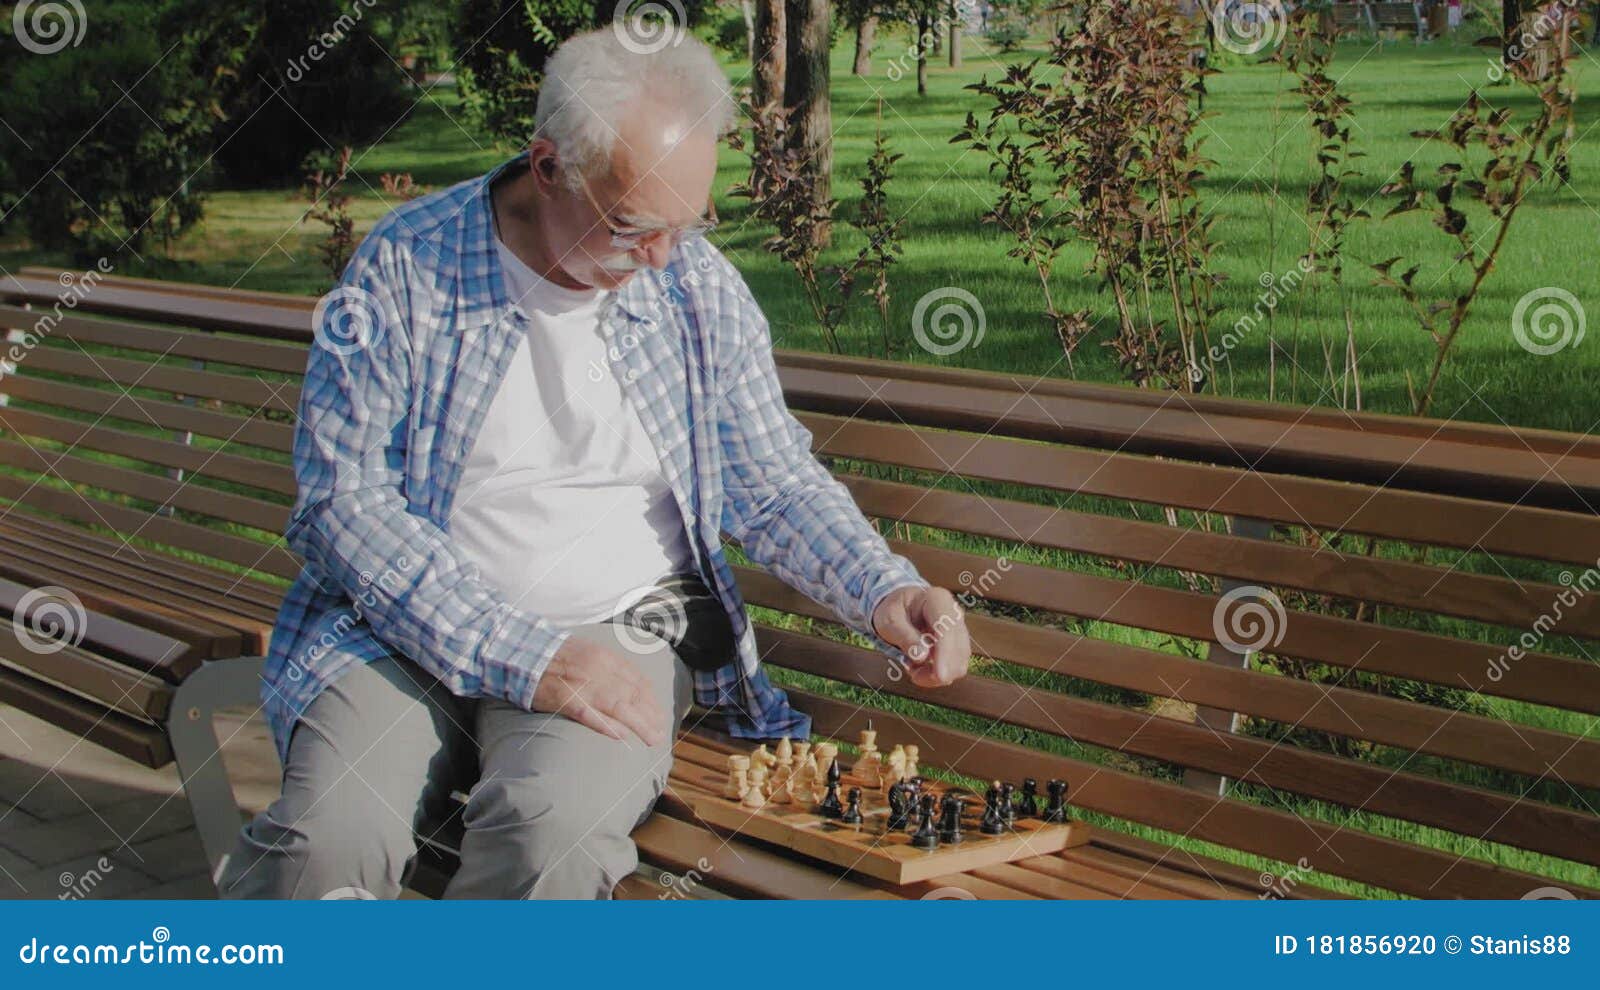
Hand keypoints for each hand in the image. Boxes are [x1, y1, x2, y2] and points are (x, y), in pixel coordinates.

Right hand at [532, 636, 668, 746]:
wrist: (521, 652)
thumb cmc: (553, 654)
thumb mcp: (588, 651)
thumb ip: (608, 667)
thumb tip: (630, 685)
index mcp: (604, 657)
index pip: (637, 679)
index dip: (652, 699)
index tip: (659, 714)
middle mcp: (598, 669)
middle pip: (633, 695)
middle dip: (651, 715)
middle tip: (660, 733)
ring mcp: (583, 685)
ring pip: (619, 706)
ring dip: (639, 725)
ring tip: (651, 739)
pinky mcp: (565, 700)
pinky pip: (590, 715)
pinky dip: (607, 726)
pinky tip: (622, 737)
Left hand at [870, 585, 970, 688]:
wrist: (901, 606)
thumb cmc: (894, 610)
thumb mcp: (889, 620)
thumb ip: (904, 636)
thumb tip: (922, 657)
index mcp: (938, 600)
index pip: (948, 629)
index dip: (946, 654)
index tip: (939, 676)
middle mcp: (955, 613)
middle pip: (959, 649)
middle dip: (939, 670)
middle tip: (912, 674)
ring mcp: (960, 629)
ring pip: (959, 662)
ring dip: (937, 675)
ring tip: (914, 669)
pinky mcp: (959, 644)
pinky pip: (956, 666)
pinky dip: (939, 674)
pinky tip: (922, 669)